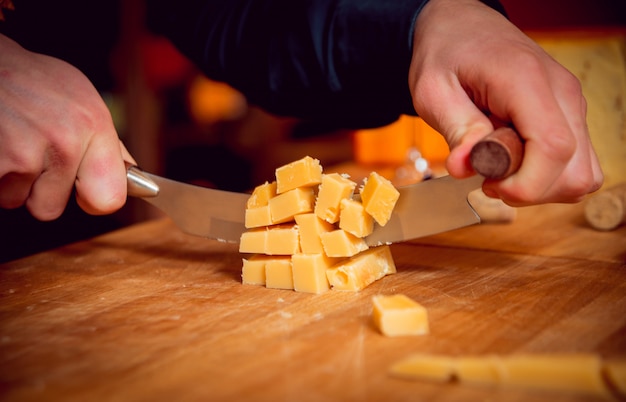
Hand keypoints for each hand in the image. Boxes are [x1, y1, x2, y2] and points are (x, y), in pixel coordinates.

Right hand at [0, 34, 132, 219]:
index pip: (109, 198)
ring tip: (12, 141)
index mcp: (92, 125)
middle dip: (38, 190)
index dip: (93, 200)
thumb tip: (128, 176)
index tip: (84, 192)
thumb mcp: (81, 99)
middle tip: (32, 154)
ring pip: (18, 200)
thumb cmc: (32, 81)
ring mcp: (24, 153)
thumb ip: (104, 143)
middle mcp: (63, 141)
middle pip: (50, 208)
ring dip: (12, 180)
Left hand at [409, 0, 602, 205]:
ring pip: (582, 174)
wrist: (462, 27)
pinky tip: (515, 162)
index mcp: (525, 81)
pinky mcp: (570, 115)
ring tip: (500, 166)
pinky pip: (576, 164)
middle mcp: (561, 92)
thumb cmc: (446, 55)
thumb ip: (455, 129)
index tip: (488, 185)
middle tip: (488, 176)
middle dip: (530, 190)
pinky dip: (547, 177)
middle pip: (575, 171)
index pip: (553, 148)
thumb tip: (465, 168)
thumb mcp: (432, 90)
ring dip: (540, 187)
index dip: (525, 185)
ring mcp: (571, 104)